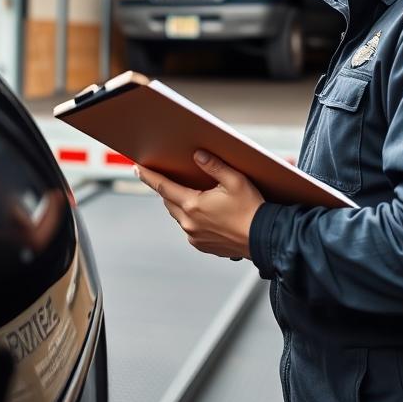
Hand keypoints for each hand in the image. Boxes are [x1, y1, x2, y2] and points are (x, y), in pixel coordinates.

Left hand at [135, 150, 264, 259]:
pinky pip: (190, 228)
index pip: (163, 187)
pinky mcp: (203, 246)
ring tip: (191, 193)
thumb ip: (214, 165)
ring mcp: (195, 237)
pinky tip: (205, 212)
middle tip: (168, 177)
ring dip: (181, 204)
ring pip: (179, 216)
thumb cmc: (252, 209)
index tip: (138, 168)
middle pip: (169, 201)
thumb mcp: (235, 180)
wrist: (264, 238)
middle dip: (167, 189)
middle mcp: (189, 223)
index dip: (149, 176)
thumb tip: (198, 155)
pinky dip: (192, 218)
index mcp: (193, 205)